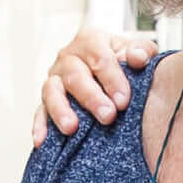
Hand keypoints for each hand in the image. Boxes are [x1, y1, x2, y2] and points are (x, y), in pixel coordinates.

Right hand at [32, 27, 158, 144]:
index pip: (99, 58)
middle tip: (108, 116)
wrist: (113, 74)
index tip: (123, 101)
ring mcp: (55, 79)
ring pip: (52, 92)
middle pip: (75, 75)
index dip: (112, 79)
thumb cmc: (126, 62)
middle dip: (91, 97)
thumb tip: (138, 58)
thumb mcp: (139, 52)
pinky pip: (40, 112)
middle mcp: (68, 57)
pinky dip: (40, 125)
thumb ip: (142, 51)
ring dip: (61, 110)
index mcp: (90, 41)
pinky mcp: (47, 101)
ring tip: (71, 128)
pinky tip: (41, 140)